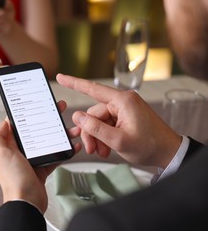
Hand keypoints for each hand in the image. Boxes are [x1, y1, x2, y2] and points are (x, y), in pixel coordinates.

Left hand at [0, 101, 81, 212]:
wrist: (26, 202)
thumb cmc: (13, 179)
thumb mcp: (0, 153)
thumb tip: (4, 121)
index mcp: (8, 145)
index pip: (19, 124)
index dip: (29, 113)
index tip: (39, 103)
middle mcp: (20, 151)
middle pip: (36, 129)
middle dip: (48, 118)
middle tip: (59, 109)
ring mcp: (32, 160)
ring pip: (48, 141)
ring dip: (61, 134)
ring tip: (73, 128)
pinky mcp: (43, 168)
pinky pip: (56, 156)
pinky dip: (65, 150)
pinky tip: (74, 145)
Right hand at [56, 73, 181, 168]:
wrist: (168, 153)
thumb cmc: (149, 146)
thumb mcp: (118, 140)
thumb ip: (95, 128)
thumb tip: (77, 116)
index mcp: (123, 101)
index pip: (92, 89)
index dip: (74, 83)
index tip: (60, 77)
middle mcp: (123, 102)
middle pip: (94, 114)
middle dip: (91, 133)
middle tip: (91, 149)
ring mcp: (125, 109)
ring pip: (99, 121)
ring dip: (98, 137)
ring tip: (102, 152)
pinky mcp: (126, 117)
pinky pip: (108, 124)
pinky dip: (105, 137)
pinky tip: (107, 148)